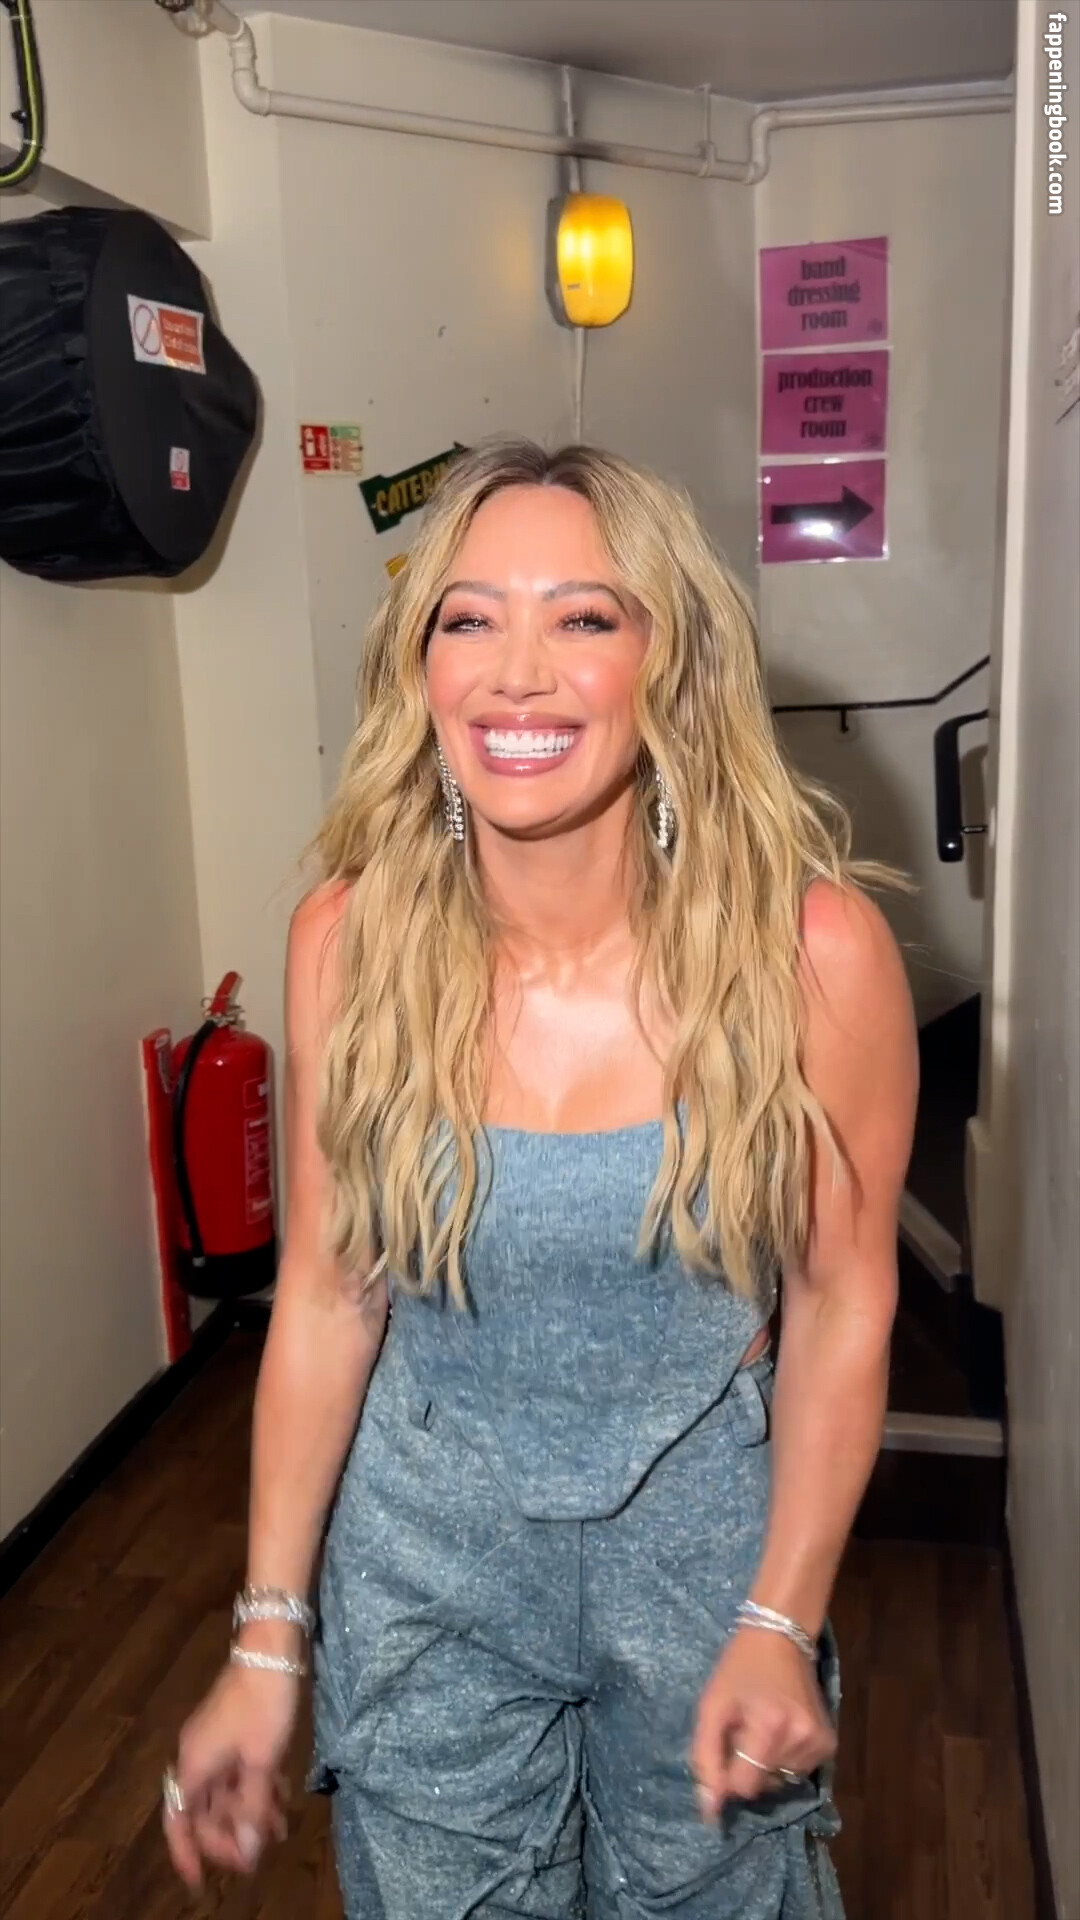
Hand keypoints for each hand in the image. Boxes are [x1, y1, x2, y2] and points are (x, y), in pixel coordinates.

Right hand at [162, 1658, 299, 1888]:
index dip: (186, 1852)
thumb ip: (251, 1808)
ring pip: (227, 1792)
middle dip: (228, 1836)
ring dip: (248, 1814)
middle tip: (255, 1858)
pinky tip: (282, 1801)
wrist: (271, 1648)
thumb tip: (245, 1852)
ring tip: (279, 1834)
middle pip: (204, 1810)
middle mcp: (199, 1756)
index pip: (178, 1820)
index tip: (200, 1882)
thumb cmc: (262, 1704)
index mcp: (195, 1764)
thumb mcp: (261, 1759)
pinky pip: (241, 1772)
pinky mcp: (237, 1732)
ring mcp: (218, 1742)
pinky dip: (257, 1790)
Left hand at [690, 1625, 835, 1818]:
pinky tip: (780, 1731)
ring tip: (762, 1728)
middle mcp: (801, 1738)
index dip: (728, 1772)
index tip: (725, 1747)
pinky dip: (784, 1760)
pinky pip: (798, 1772)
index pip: (744, 1786)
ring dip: (765, 1764)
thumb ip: (705, 1759)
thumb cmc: (738, 1670)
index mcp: (769, 1726)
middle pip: (762, 1786)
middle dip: (747, 1766)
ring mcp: (820, 1743)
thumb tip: (710, 1812)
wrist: (781, 1638)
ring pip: (780, 1781)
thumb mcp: (711, 1706)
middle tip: (744, 1731)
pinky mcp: (829, 1744)